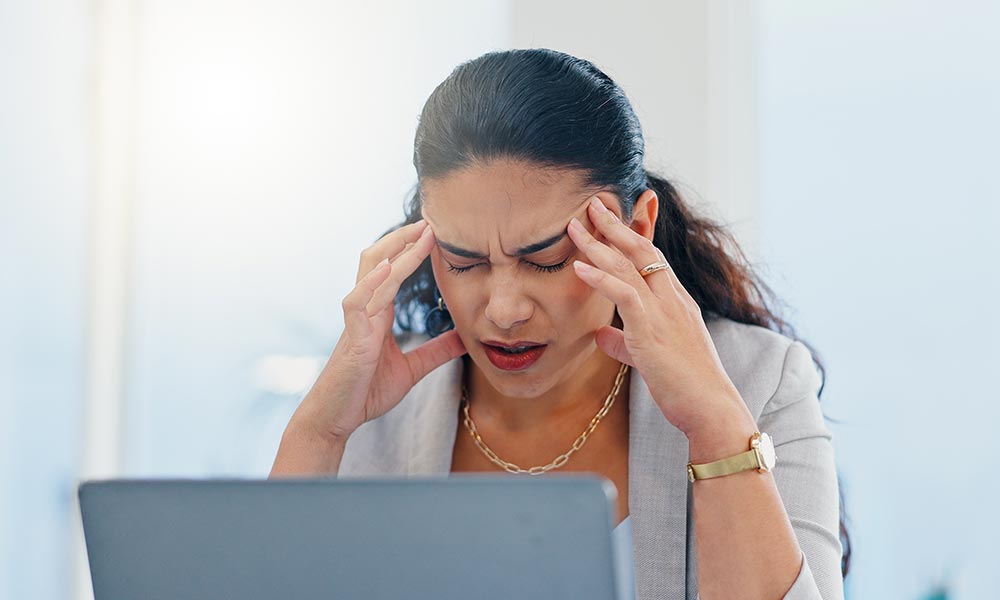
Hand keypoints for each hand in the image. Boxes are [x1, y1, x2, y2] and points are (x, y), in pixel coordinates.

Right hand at [291, 219, 465, 441]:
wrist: (337, 419)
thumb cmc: (366, 392)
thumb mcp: (412, 370)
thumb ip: (436, 352)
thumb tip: (465, 338)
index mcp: (379, 313)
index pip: (394, 269)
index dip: (412, 248)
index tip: (437, 231)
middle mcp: (366, 309)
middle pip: (380, 259)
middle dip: (404, 238)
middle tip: (432, 220)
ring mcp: (357, 320)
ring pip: (372, 272)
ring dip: (396, 250)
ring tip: (420, 233)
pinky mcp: (352, 337)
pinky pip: (358, 302)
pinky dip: (373, 283)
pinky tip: (390, 267)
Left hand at [566, 195, 749, 436]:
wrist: (711, 409)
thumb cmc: (686, 387)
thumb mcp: (650, 359)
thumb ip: (625, 343)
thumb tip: (600, 335)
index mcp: (675, 303)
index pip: (652, 258)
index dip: (632, 233)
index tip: (612, 215)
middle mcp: (672, 300)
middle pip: (641, 250)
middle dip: (615, 224)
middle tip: (592, 203)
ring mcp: (664, 312)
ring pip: (630, 266)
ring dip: (599, 243)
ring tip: (575, 225)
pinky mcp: (652, 331)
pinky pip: (624, 295)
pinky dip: (600, 278)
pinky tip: (579, 267)